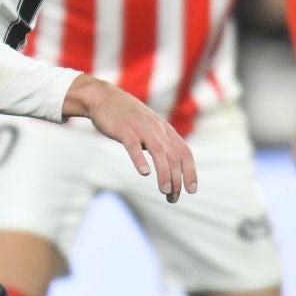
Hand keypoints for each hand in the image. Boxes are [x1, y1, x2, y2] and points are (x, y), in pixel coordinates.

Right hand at [64, 75, 196, 202]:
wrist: (104, 98)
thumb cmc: (126, 117)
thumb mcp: (149, 128)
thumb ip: (160, 143)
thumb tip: (170, 166)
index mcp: (165, 130)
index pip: (185, 152)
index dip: (190, 171)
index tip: (191, 190)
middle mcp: (157, 129)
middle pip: (174, 156)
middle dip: (177, 179)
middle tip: (173, 198)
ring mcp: (141, 129)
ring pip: (159, 152)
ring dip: (164, 173)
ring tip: (165, 191)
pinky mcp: (124, 130)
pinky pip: (133, 146)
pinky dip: (140, 159)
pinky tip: (144, 173)